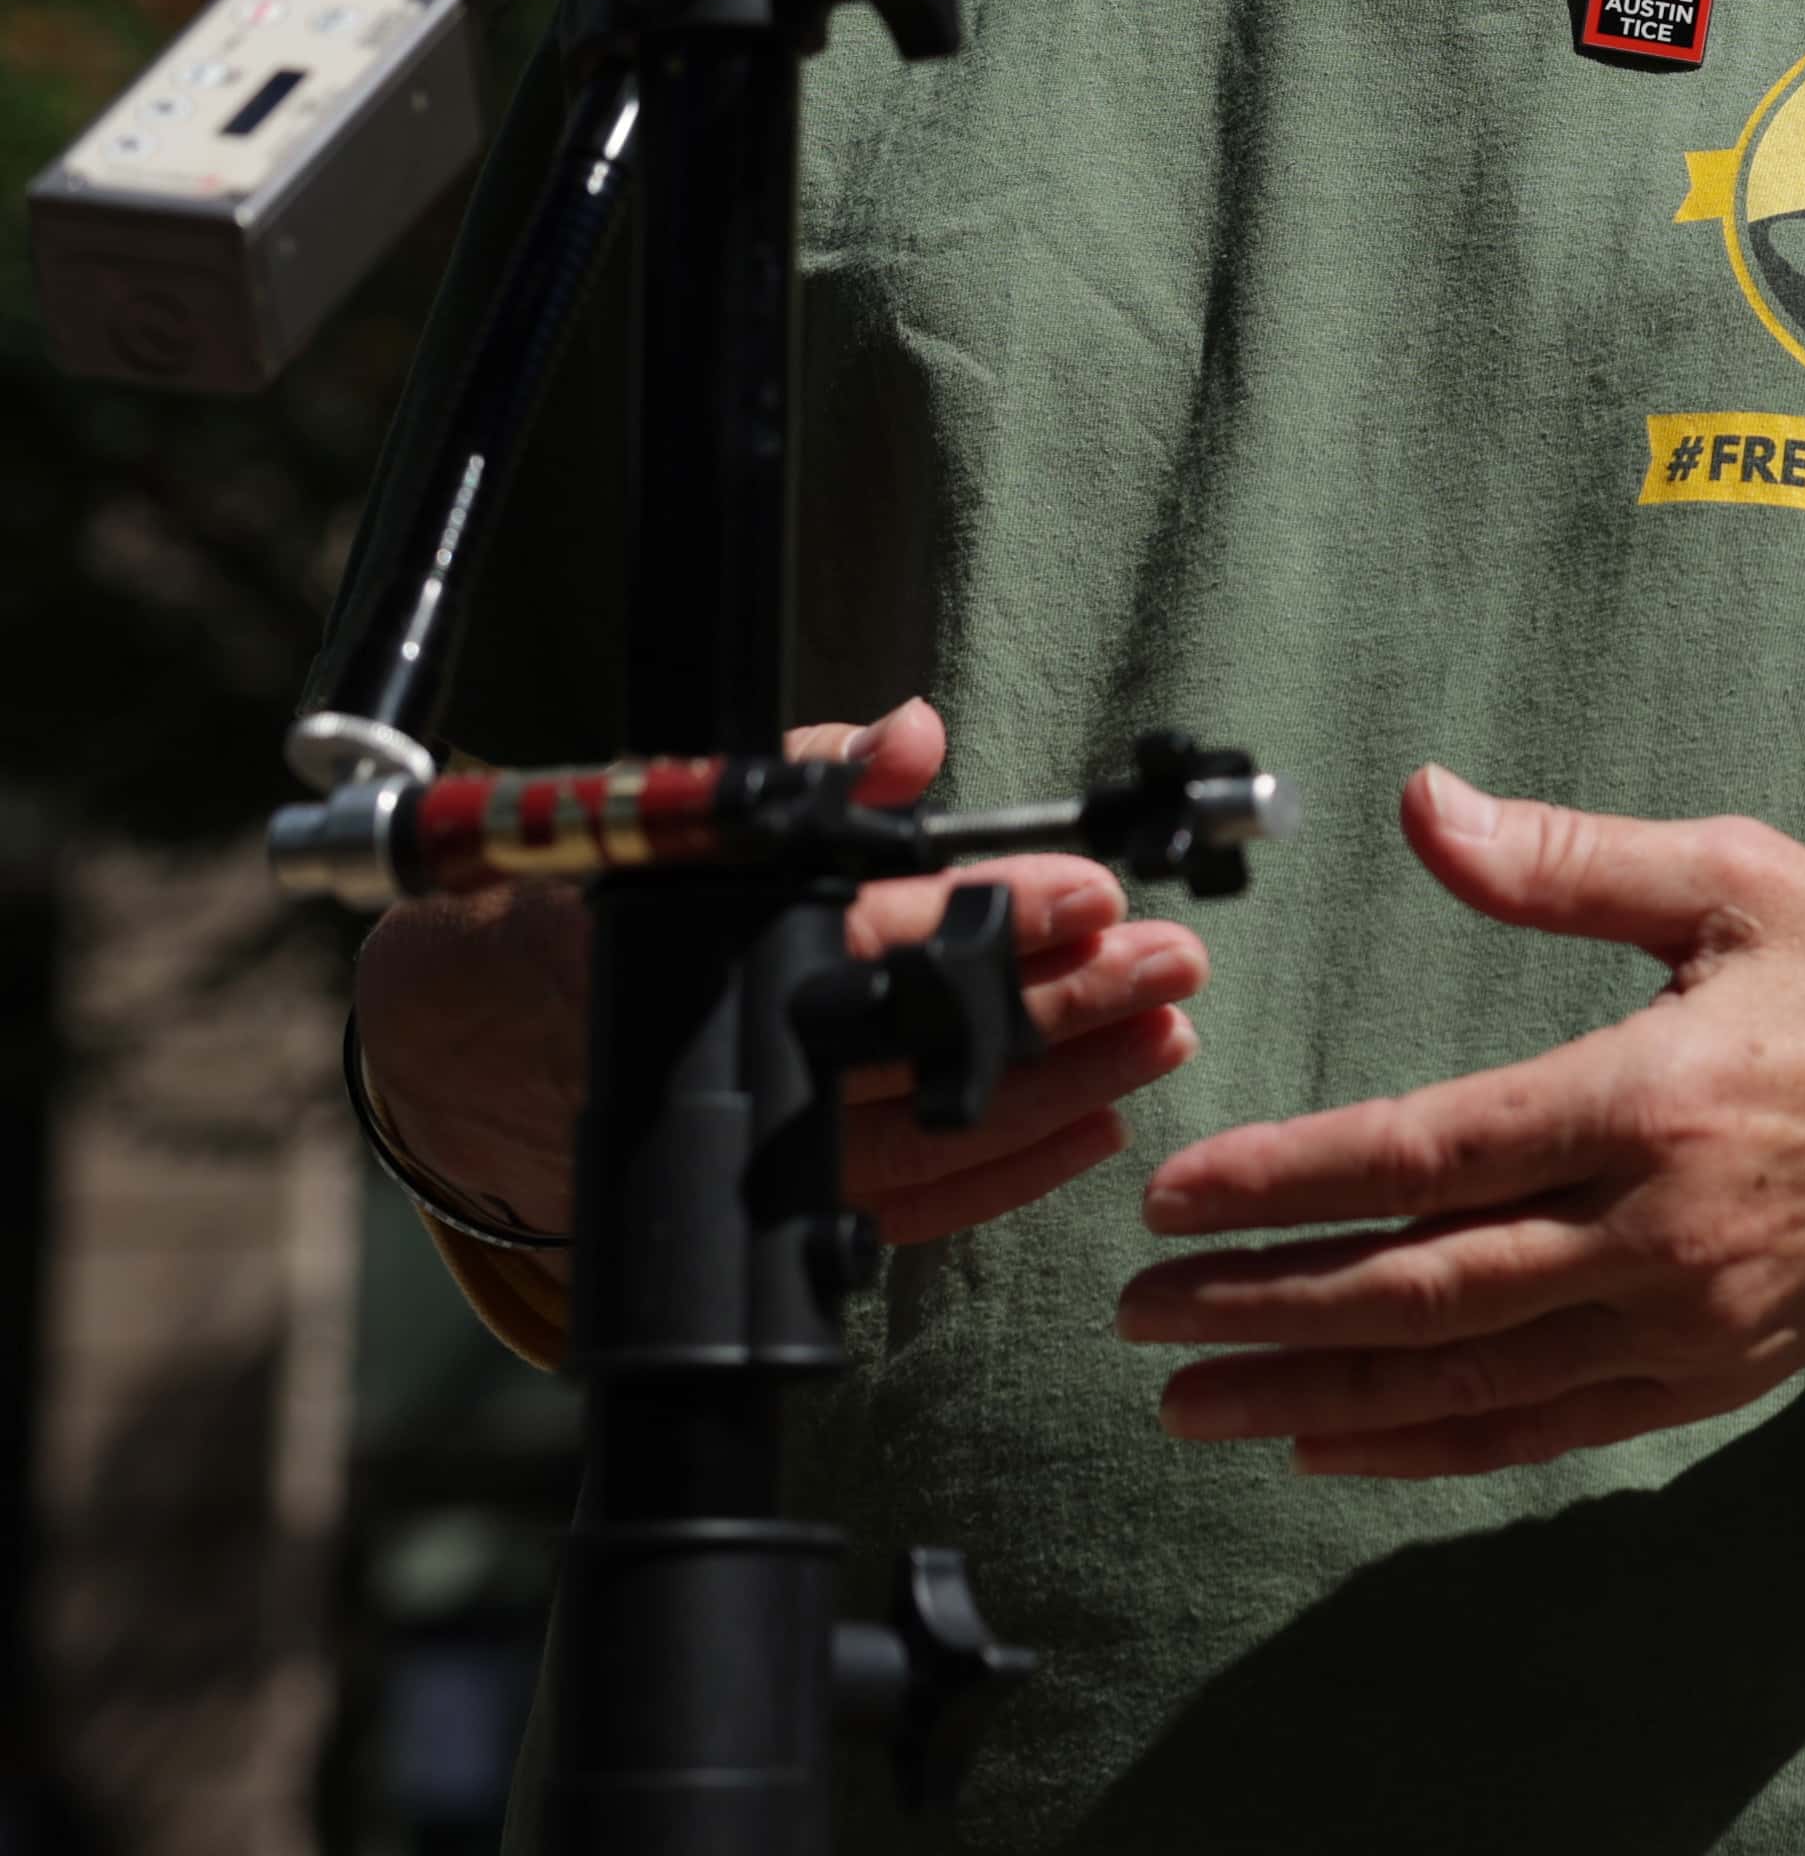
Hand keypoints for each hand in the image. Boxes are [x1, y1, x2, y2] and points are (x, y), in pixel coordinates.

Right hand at [353, 697, 1209, 1254]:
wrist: (478, 1044)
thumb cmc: (612, 904)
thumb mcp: (693, 816)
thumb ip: (809, 775)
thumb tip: (911, 732)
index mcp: (720, 949)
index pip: (885, 931)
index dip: (1001, 913)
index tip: (1100, 890)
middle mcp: (740, 1064)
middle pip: (934, 1043)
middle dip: (1068, 1002)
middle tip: (1174, 962)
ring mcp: (755, 1160)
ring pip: (937, 1139)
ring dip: (1065, 1088)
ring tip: (1165, 1034)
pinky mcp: (769, 1224)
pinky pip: (911, 1214)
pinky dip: (1008, 1173)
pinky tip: (1093, 1124)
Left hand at [1116, 766, 1804, 1479]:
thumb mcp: (1729, 876)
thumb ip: (1561, 858)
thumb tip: (1418, 803)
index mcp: (1649, 1094)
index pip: (1425, 1155)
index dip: (1285, 1185)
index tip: (1172, 1204)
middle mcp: (1658, 1229)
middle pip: (1420, 1287)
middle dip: (1264, 1308)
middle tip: (1140, 1322)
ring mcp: (1685, 1318)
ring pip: (1467, 1377)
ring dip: (1319, 1393)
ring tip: (1196, 1406)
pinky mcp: (1710, 1373)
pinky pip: (1543, 1426)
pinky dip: (1430, 1444)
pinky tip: (1338, 1442)